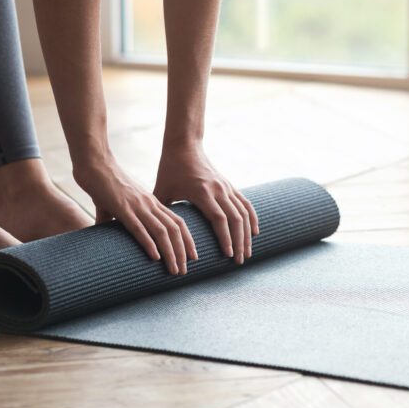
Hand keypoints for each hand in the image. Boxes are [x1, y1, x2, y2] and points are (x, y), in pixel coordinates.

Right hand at [74, 154, 195, 274]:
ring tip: (174, 270)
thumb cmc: (103, 183)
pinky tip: (155, 257)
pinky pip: (139, 228)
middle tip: (185, 271)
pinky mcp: (122, 208)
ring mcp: (137, 206)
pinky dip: (149, 243)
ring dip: (171, 253)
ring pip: (162, 231)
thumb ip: (114, 218)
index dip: (188, 240)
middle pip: (175, 229)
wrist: (94, 164)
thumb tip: (104, 230)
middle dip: (182, 252)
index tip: (193, 256)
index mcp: (151, 202)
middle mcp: (149, 204)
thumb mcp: (116, 203)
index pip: (177, 222)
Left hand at [153, 145, 258, 263]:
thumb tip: (153, 236)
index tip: (229, 255)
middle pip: (236, 219)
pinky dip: (252, 218)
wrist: (184, 145)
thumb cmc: (169, 169)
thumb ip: (160, 213)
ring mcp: (226, 186)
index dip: (226, 238)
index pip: (219, 219)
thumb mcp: (161, 191)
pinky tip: (254, 232)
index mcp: (202, 192)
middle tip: (239, 262)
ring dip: (247, 234)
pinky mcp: (229, 185)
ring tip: (248, 253)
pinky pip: (245, 204)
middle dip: (240, 242)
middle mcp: (218, 189)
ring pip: (243, 213)